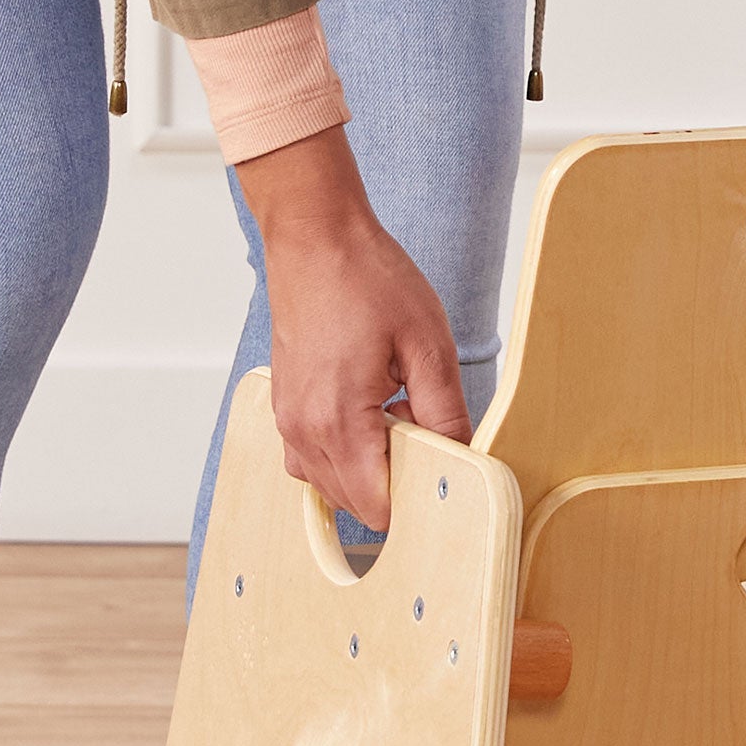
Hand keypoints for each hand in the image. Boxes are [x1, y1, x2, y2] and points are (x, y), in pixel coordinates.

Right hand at [237, 130, 471, 525]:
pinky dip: (341, 453)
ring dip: (367, 468)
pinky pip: (310, 459)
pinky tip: (365, 412)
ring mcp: (288, 420)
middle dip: (393, 481)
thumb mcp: (427, 344)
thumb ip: (445, 412)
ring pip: (330, 485)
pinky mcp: (284, 407)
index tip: (437, 466)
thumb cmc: (366, 278)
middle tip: (417, 424)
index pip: (378, 508)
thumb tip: (461, 459)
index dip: (415, 498)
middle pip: (354, 504)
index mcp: (340, 420)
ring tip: (391, 412)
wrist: (315, 238)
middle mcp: (304, 430)